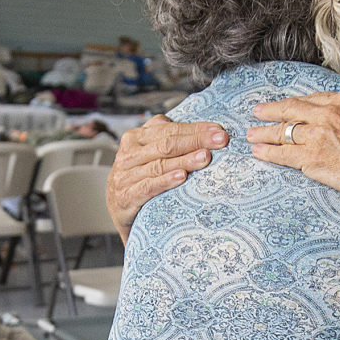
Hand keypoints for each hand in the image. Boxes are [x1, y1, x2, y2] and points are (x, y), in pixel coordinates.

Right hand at [107, 116, 226, 234]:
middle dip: (196, 140)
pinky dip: (166, 181)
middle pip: (166, 144)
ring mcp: (125, 175)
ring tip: (205, 157)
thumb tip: (198, 127)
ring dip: (185, 160)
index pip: (169, 129)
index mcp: (135, 138)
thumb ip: (165, 138)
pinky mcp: (125, 196)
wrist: (119, 212)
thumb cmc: (140, 179)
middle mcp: (128, 154)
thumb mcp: (148, 155)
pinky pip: (148, 186)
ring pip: (160, 165)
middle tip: (220, 140)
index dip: (195, 129)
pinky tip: (182, 177)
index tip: (218, 130)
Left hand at [246, 92, 339, 223]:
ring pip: (284, 132)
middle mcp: (329, 115)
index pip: (313, 99)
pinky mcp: (313, 160)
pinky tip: (258, 152)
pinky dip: (267, 153)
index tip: (287, 105)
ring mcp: (319, 137)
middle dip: (271, 111)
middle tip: (257, 112)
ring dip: (264, 133)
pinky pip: (283, 155)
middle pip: (292, 110)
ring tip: (251, 135)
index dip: (297, 103)